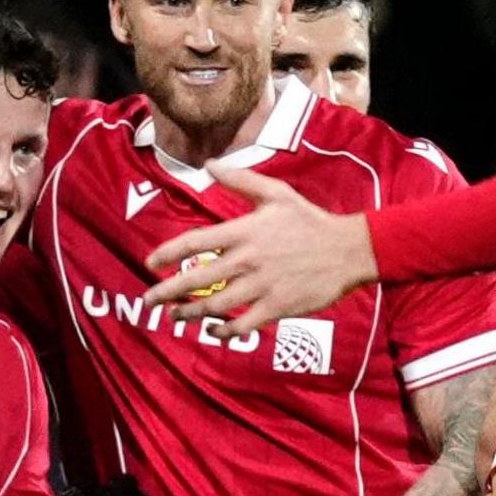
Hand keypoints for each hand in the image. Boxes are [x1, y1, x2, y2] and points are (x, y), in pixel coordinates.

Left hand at [139, 164, 376, 331]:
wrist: (347, 251)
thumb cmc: (310, 221)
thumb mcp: (276, 193)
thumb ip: (240, 180)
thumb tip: (209, 165)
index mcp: (245, 231)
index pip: (195, 242)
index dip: (168, 253)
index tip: (151, 262)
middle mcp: (248, 260)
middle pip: (197, 278)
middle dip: (167, 291)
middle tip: (149, 299)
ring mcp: (261, 286)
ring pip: (215, 305)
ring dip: (189, 313)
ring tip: (174, 315)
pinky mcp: (276, 307)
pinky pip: (242, 325)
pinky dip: (223, 331)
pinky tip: (212, 330)